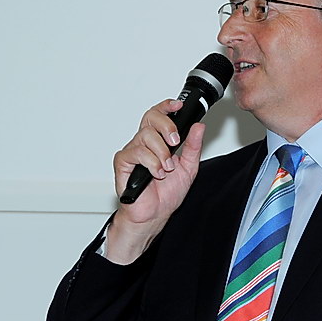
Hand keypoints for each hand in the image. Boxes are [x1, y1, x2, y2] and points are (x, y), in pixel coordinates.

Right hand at [107, 99, 205, 263]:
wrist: (154, 215)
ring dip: (161, 153)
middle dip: (167, 127)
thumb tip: (199, 127)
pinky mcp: (123, 163)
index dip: (166, 106)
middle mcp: (144, 144)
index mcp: (158, 142)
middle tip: (176, 142)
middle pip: (150, 118)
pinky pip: (137, 153)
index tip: (178, 105)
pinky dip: (151, 163)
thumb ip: (193, 147)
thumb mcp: (188, 168)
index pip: (158, 116)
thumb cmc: (166, 194)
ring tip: (167, 168)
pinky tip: (156, 173)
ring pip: (146, 136)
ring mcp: (132, 152)